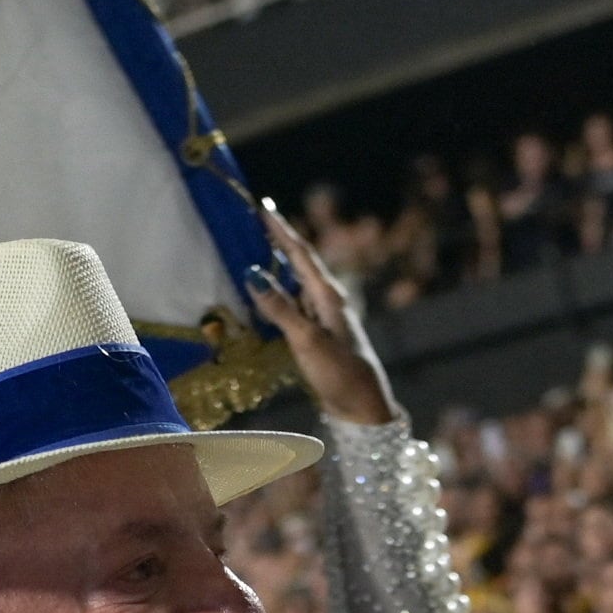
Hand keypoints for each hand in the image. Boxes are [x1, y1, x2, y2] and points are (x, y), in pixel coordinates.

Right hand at [248, 201, 398, 427]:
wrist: (362, 406)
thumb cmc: (340, 372)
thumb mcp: (307, 339)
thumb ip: (280, 308)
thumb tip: (253, 275)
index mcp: (328, 294)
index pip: (300, 252)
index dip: (281, 229)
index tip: (262, 206)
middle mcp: (326, 300)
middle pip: (296, 263)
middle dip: (275, 242)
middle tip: (251, 222)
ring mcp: (321, 317)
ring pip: (292, 283)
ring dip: (273, 267)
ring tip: (250, 251)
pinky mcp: (316, 333)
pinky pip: (291, 305)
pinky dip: (275, 295)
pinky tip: (261, 295)